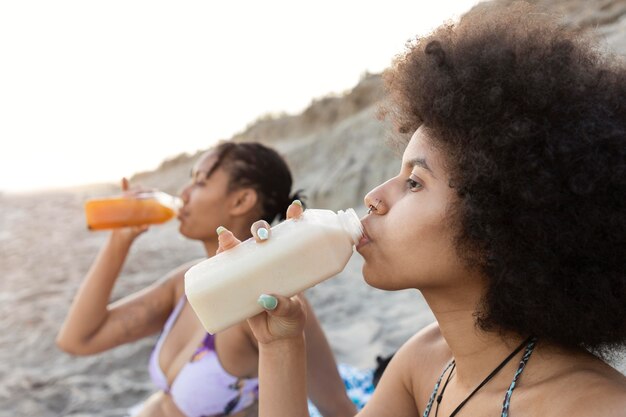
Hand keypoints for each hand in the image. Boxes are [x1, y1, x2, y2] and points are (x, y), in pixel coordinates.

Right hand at [111, 178, 149, 241]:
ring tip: (128, 185)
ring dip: (133, 188)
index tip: (154, 190)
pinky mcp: (122, 206)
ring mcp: (131, 206)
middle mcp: (139, 207)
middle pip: (142, 195)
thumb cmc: (130, 236)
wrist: (119, 239)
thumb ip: (141, 230)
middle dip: (142, 190)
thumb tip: (147, 226)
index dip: (152, 194)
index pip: (150, 199)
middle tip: (139, 188)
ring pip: (133, 194)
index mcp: (145, 212)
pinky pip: (124, 195)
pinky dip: (125, 187)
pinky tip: (124, 179)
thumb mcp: (135, 232)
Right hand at [215, 200, 307, 343]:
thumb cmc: (290, 321)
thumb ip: (283, 307)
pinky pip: (227, 266)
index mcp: (290, 262)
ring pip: (242, 248)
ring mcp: (253, 271)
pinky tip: (218, 248)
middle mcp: (271, 261)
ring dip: (233, 239)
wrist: (276, 338)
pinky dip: (221, 255)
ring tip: (227, 237)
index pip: (294, 235)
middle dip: (261, 229)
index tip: (296, 208)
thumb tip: (267, 298)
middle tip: (263, 237)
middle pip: (264, 237)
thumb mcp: (292, 313)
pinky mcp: (238, 283)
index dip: (294, 217)